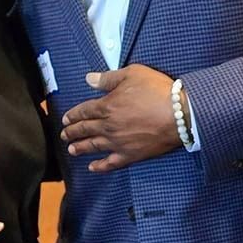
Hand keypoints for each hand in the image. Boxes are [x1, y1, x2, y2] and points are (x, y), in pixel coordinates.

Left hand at [61, 66, 180, 171]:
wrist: (178, 115)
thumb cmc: (157, 91)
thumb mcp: (132, 74)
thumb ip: (108, 78)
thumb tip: (89, 79)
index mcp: (106, 106)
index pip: (83, 111)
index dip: (73, 115)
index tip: (65, 119)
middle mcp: (108, 126)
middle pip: (85, 130)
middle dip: (72, 132)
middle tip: (64, 135)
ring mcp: (118, 142)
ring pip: (93, 146)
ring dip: (80, 148)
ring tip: (71, 150)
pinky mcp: (130, 155)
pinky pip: (110, 163)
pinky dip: (99, 166)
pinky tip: (92, 167)